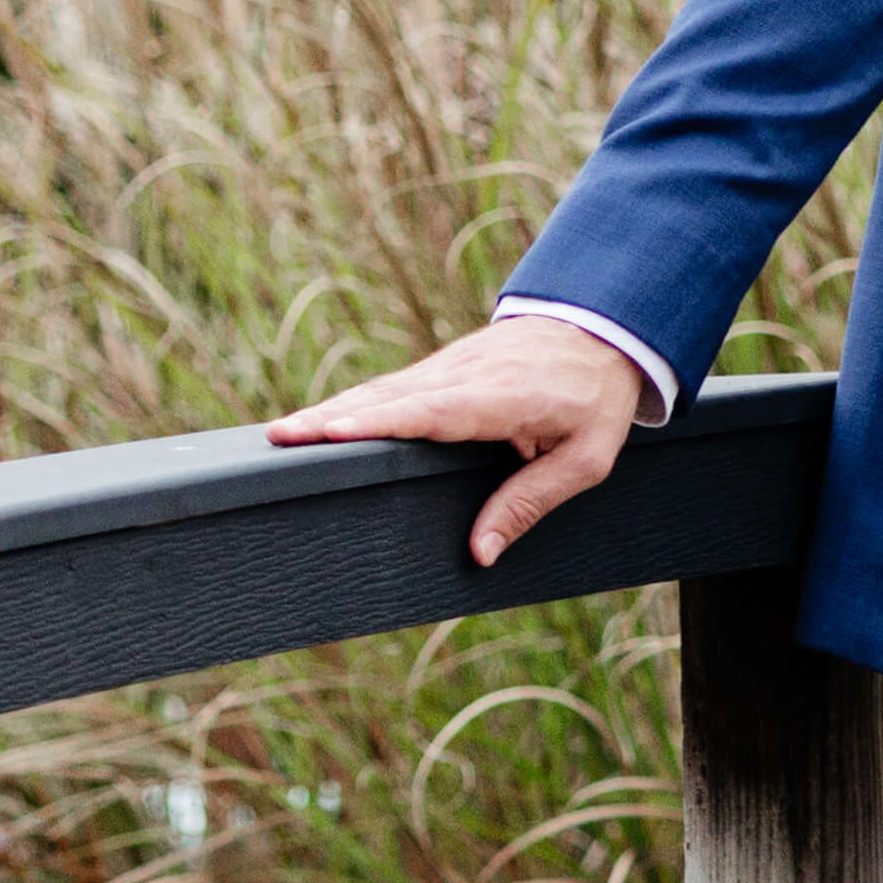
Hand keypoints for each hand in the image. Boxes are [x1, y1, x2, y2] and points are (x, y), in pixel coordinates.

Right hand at [266, 309, 656, 563]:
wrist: (603, 329)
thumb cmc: (595, 400)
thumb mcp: (585, 460)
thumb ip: (530, 502)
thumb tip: (480, 554)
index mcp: (503, 398)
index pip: (432, 410)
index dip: (381, 422)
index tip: (333, 432)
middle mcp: (466, 375)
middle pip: (388, 398)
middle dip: (331, 418)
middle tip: (279, 438)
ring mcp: (449, 366)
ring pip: (381, 390)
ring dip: (330, 410)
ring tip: (280, 435)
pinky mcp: (441, 368)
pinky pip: (390, 389)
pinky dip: (351, 404)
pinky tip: (318, 424)